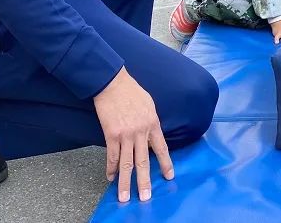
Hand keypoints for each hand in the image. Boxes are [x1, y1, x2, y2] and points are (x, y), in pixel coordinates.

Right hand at [93, 68, 172, 202]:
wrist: (113, 83)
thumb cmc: (132, 91)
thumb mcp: (150, 105)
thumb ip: (152, 121)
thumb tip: (152, 135)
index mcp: (153, 124)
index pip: (162, 148)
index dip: (166, 164)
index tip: (169, 177)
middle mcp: (141, 132)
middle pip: (143, 161)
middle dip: (144, 181)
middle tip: (145, 197)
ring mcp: (125, 135)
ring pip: (126, 163)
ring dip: (125, 182)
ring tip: (124, 196)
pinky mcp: (111, 134)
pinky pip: (112, 156)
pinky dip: (111, 168)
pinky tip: (111, 177)